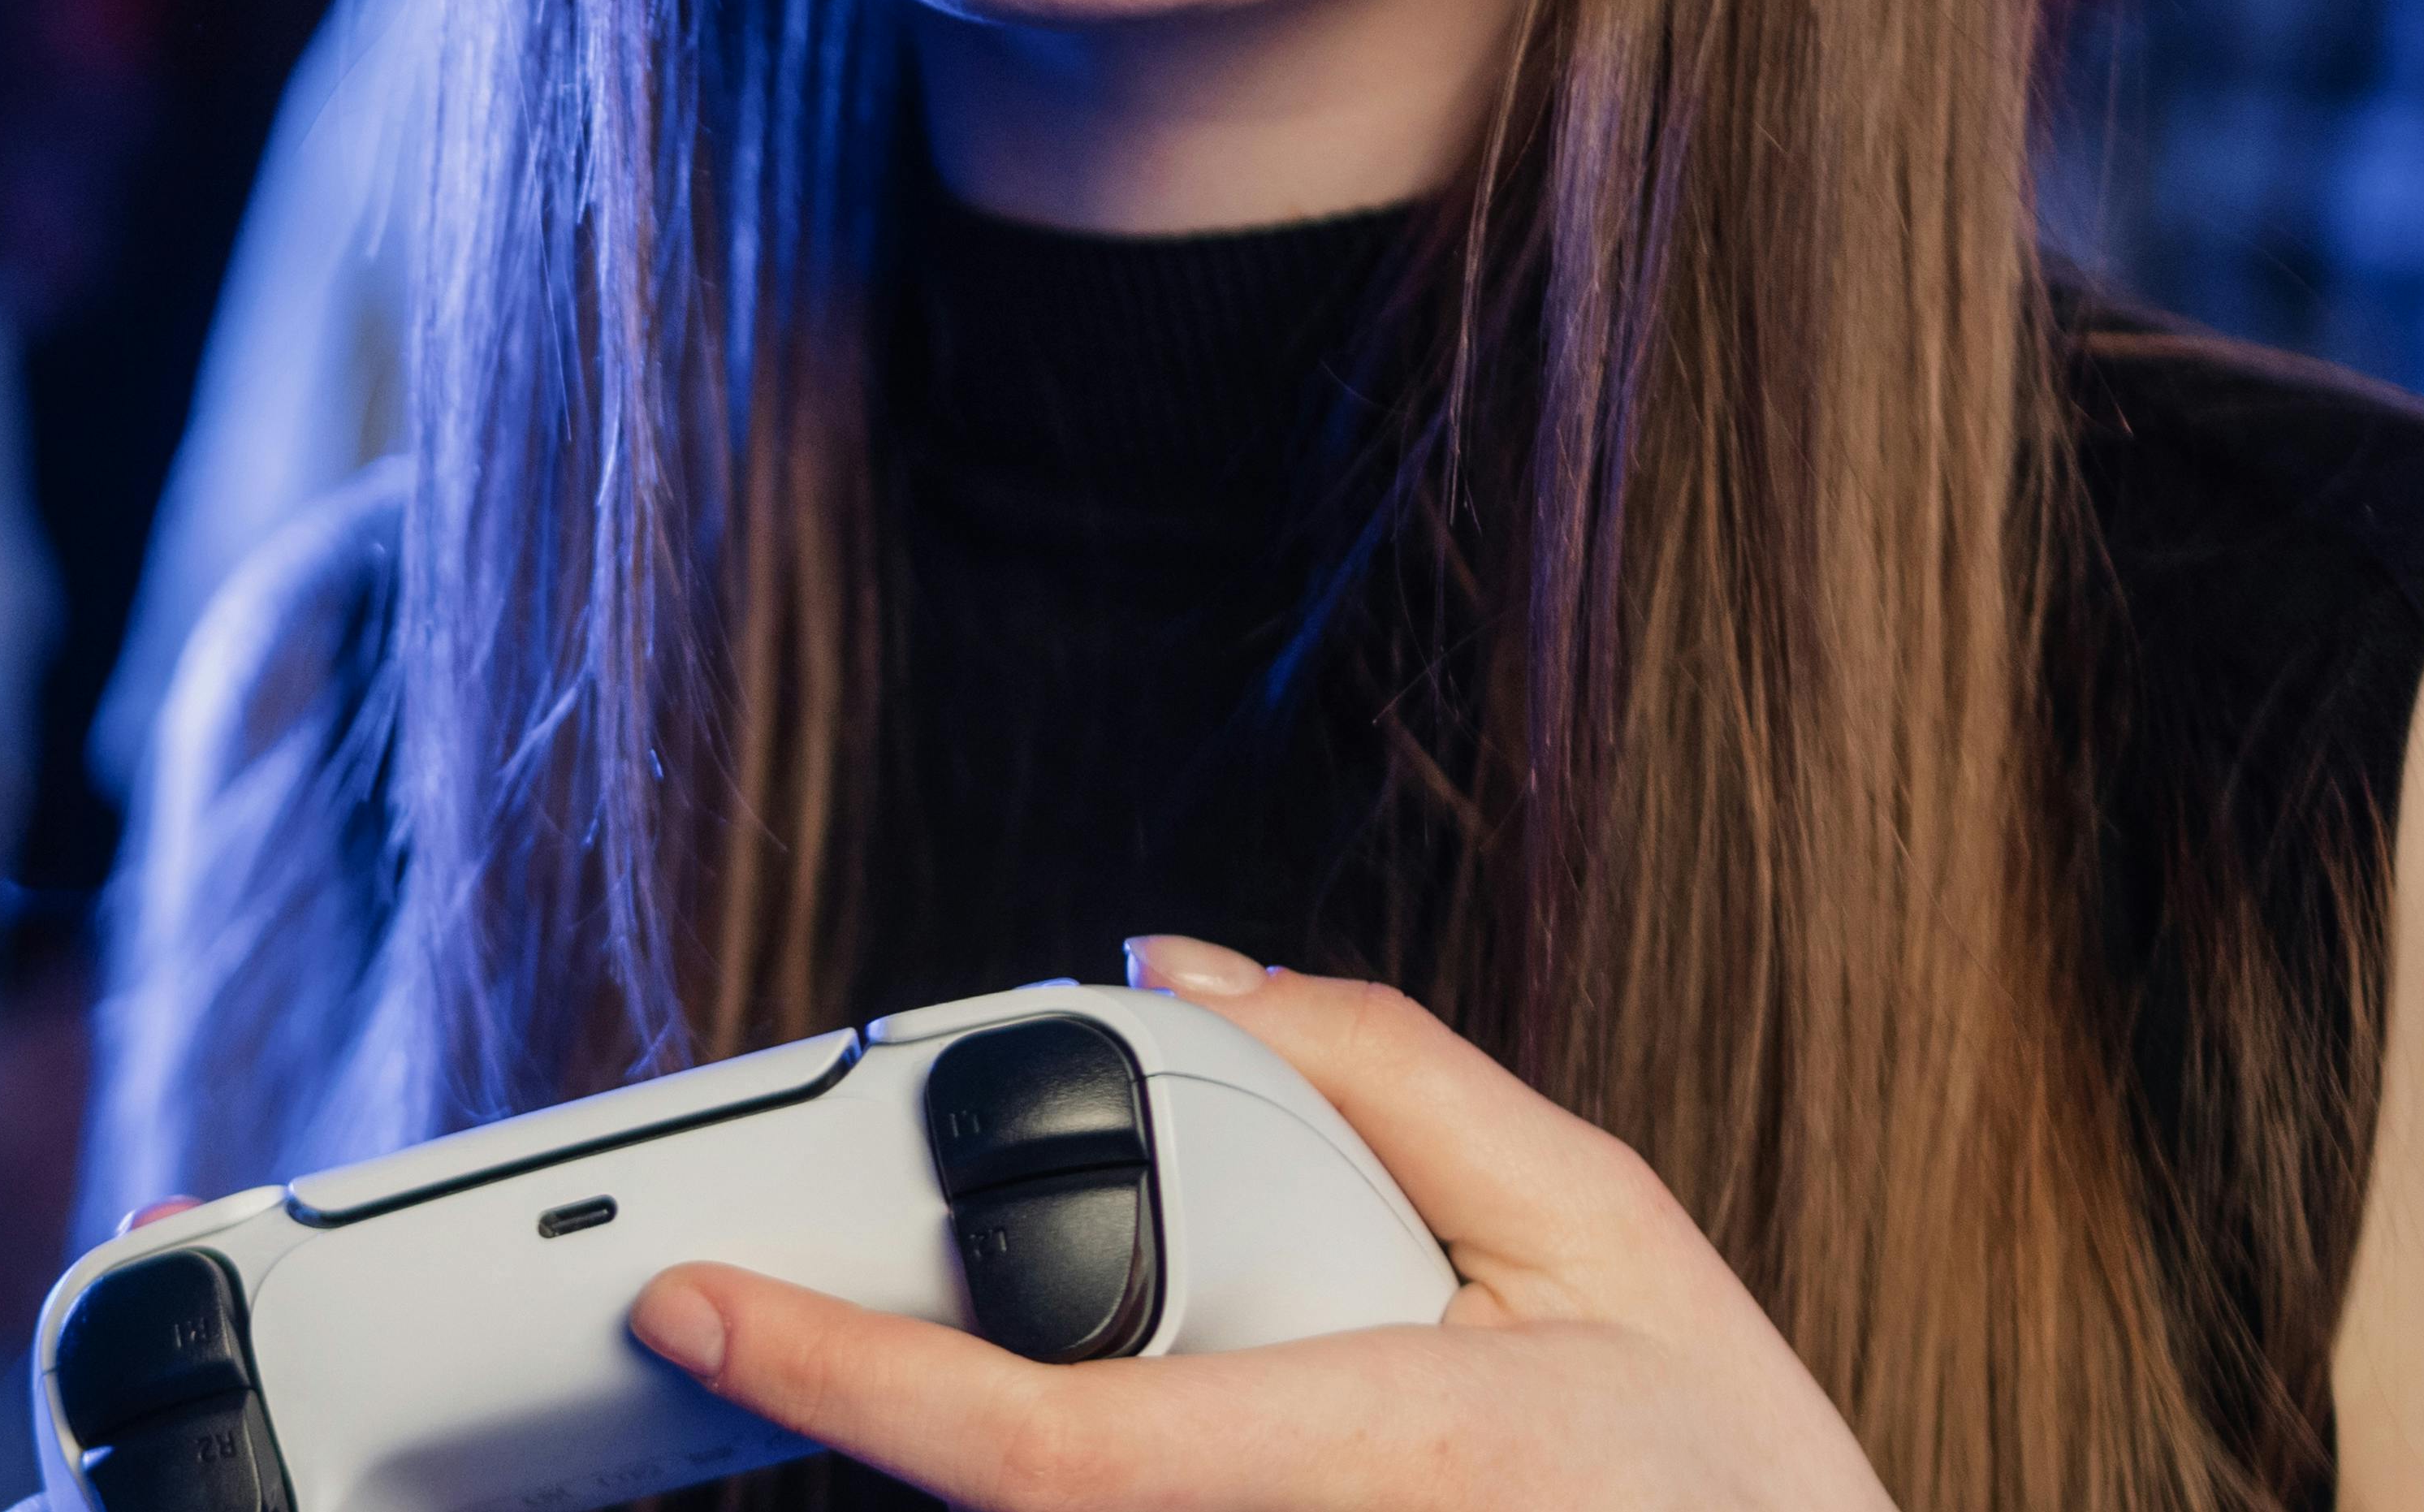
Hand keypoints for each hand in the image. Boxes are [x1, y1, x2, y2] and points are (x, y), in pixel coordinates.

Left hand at [623, 936, 1892, 1510]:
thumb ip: (1384, 1070)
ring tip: (1073, 1334)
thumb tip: (1174, 964)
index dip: (846, 1383)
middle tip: (860, 1277)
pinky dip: (1070, 1469)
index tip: (692, 1309)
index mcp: (1383, 1456)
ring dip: (982, 1427)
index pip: (1051, 1444)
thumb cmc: (1731, 1477)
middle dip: (899, 1375)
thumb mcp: (1603, 1224)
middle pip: (1013, 1498)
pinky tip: (1115, 1389)